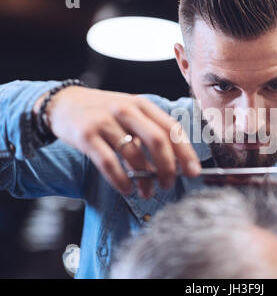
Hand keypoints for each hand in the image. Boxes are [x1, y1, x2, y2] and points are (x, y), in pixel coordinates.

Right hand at [33, 86, 200, 197]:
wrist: (63, 103)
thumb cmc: (103, 113)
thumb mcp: (130, 115)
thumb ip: (149, 134)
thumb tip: (171, 166)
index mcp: (142, 105)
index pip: (171, 128)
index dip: (186, 152)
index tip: (194, 171)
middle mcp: (126, 110)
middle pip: (158, 141)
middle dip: (168, 167)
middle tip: (169, 184)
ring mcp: (105, 121)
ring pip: (134, 154)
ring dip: (145, 179)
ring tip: (147, 192)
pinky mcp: (86, 135)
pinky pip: (108, 162)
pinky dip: (121, 180)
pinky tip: (127, 190)